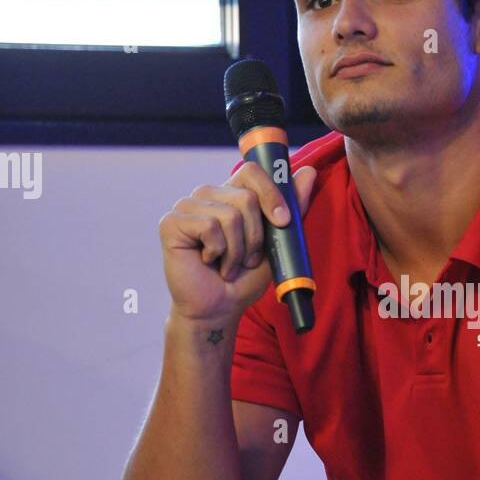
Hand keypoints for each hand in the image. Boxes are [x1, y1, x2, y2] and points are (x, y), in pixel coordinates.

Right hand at [159, 162, 317, 323]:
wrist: (220, 308)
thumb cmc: (245, 277)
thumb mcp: (277, 242)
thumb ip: (293, 207)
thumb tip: (309, 171)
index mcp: (230, 193)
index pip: (252, 171)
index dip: (271, 193)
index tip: (282, 222)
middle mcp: (208, 194)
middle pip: (246, 197)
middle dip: (256, 237)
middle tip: (246, 259)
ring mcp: (187, 206)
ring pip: (230, 215)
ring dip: (237, 250)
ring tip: (228, 265)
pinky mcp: (171, 222)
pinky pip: (209, 226)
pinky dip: (218, 251)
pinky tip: (208, 261)